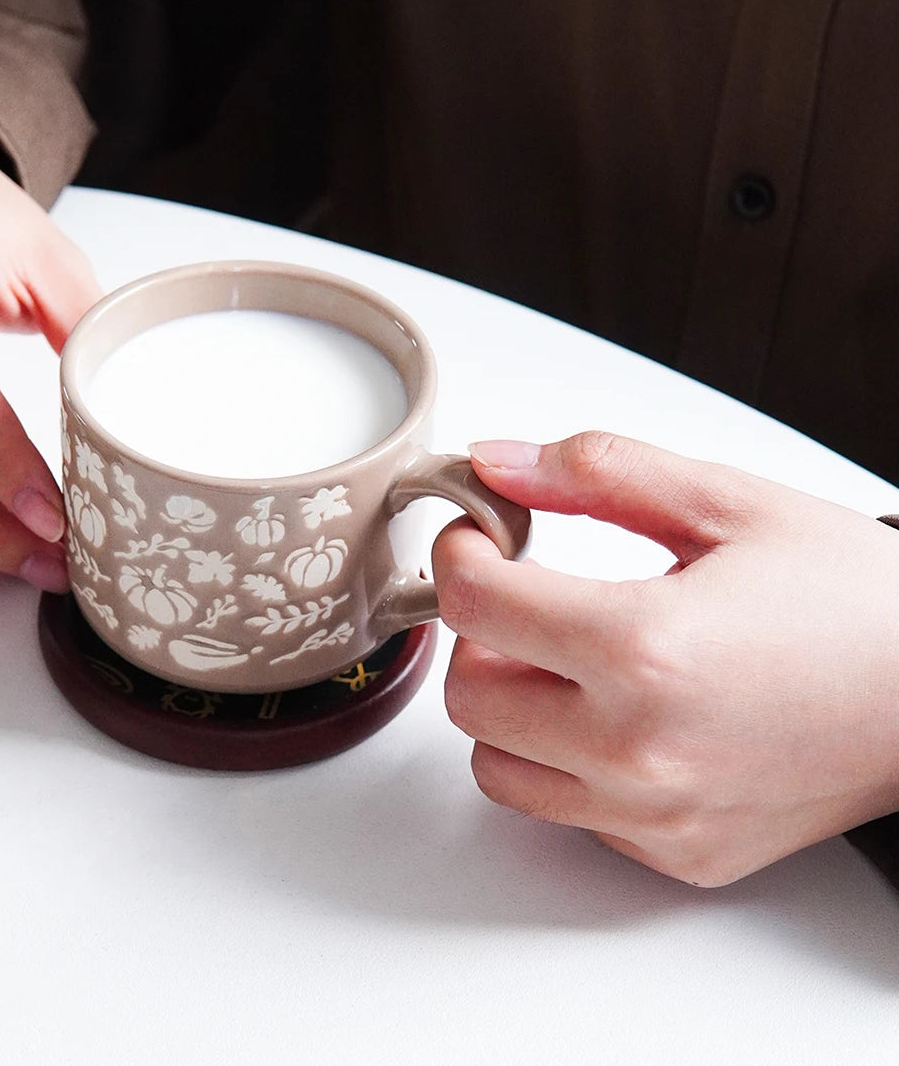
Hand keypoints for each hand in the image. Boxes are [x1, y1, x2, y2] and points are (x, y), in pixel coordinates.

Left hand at [431, 431, 898, 885]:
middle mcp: (638, 748)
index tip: (480, 537)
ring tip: (570, 658)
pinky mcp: (679, 852)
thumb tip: (498, 462)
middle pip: (467, 695)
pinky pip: (569, 811)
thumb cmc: (856, 601)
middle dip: (478, 633)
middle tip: (526, 596)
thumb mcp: (727, 503)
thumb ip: (597, 473)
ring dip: (510, 704)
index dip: (459, 553)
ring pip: (498, 766)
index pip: (471, 604)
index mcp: (643, 647)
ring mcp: (656, 814)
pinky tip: (624, 714)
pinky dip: (567, 761)